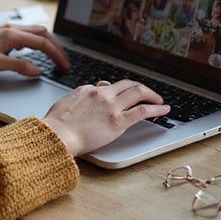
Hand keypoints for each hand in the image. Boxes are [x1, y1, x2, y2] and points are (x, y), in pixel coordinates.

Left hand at [0, 25, 70, 77]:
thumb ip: (18, 67)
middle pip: (43, 34)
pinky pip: (26, 36)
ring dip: (48, 44)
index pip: (43, 43)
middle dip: (57, 47)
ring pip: (35, 33)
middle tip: (65, 63)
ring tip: (56, 57)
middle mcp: (12, 29)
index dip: (57, 56)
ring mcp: (7, 31)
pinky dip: (37, 43)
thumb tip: (38, 70)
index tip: (65, 67)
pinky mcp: (2, 35)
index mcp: (12, 35)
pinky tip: (36, 53)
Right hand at [41, 80, 168, 156]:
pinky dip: (157, 109)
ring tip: (159, 101)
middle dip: (141, 88)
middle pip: (127, 84)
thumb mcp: (63, 104)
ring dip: (152, 95)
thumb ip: (75, 101)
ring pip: (138, 92)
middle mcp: (101, 94)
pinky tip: (164, 110)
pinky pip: (143, 111)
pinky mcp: (118, 121)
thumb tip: (80, 104)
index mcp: (87, 90)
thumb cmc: (56, 125)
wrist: (58, 134)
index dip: (118, 94)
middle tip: (148, 93)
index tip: (123, 99)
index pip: (107, 87)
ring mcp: (111, 106)